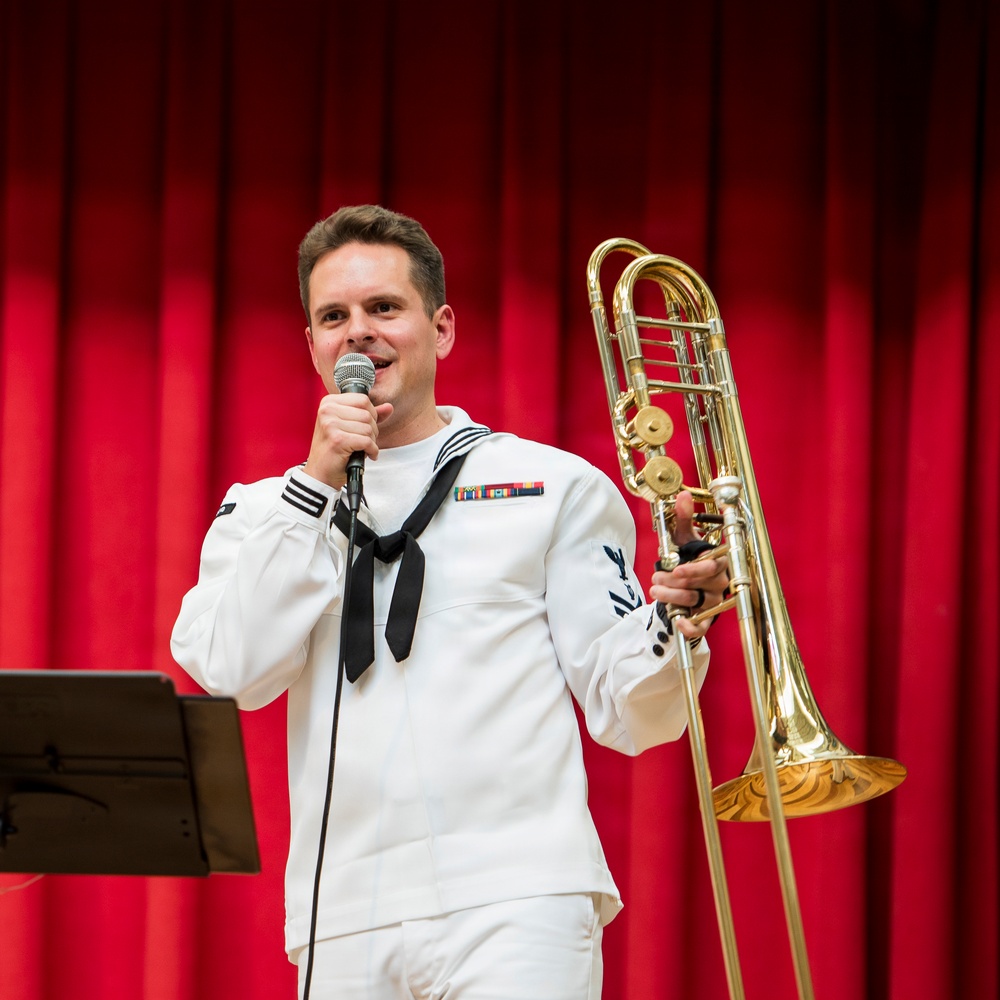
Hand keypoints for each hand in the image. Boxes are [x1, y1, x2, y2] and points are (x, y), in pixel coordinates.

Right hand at [302, 393, 392, 488]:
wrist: (321, 472)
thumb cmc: (335, 449)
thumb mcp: (350, 427)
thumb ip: (369, 415)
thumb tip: (388, 407)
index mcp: (329, 402)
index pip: (363, 400)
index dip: (371, 414)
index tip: (365, 427)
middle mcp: (327, 410)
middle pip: (367, 414)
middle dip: (372, 429)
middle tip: (365, 441)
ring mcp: (331, 424)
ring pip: (368, 428)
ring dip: (371, 441)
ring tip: (363, 448)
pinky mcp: (337, 439)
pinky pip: (367, 441)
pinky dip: (372, 450)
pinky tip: (367, 455)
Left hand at [648, 491, 728, 639]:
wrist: (683, 583)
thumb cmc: (687, 558)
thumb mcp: (684, 539)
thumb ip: (683, 518)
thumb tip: (683, 495)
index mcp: (717, 562)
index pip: (713, 566)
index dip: (696, 569)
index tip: (676, 569)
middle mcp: (719, 582)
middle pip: (702, 584)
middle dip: (675, 581)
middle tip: (656, 579)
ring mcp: (713, 601)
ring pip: (697, 601)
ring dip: (674, 597)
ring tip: (655, 590)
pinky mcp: (706, 619)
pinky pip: (703, 626)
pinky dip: (692, 627)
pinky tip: (679, 623)